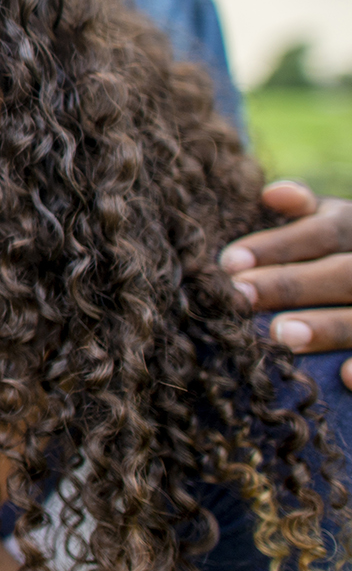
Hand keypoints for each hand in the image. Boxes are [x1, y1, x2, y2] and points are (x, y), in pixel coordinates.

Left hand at [220, 182, 351, 385]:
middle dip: (293, 284)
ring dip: (328, 326)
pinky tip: (345, 376)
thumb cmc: (343, 251)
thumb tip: (272, 194)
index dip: (281, 244)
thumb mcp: (334, 221)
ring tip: (281, 336)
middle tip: (241, 297)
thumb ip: (306, 210)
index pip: (328, 230)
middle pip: (347, 273)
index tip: (229, 262)